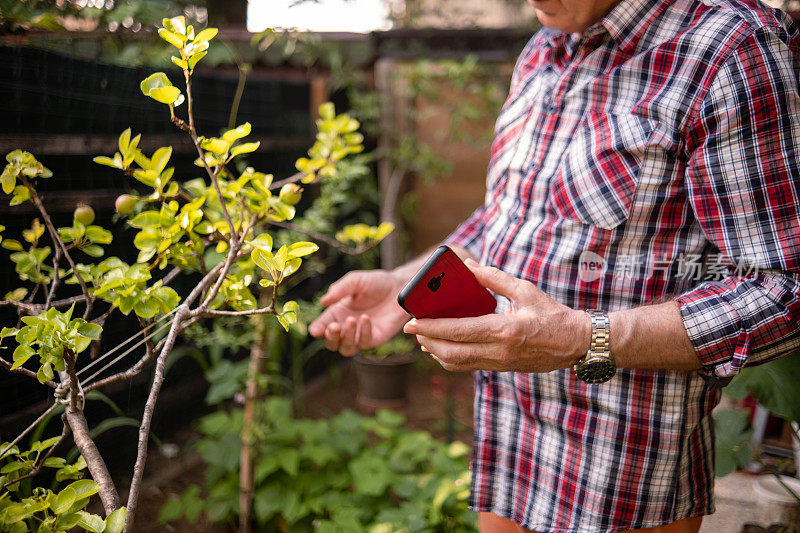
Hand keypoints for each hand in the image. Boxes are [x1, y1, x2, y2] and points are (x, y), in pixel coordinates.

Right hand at [309, 270, 409, 355]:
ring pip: (345, 348)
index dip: (318, 329)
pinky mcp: (375, 338)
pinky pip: (364, 343)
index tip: (315, 330)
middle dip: (330, 338)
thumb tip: (323, 302)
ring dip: (345, 337)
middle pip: (331, 343)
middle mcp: (347, 326)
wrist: (400, 287)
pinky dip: (363, 333)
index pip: (322, 325)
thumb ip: (339, 290)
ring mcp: (360, 334)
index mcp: (338, 313)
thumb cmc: (376, 282)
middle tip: (334, 326)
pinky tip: (366, 319)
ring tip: (352, 320)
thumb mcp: (355, 281)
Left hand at [403, 259, 588, 372]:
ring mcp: (499, 363)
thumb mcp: (524, 289)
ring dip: (435, 352)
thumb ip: (493, 278)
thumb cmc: (552, 313)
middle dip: (427, 342)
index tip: (411, 323)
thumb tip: (467, 266)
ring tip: (424, 338)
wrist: (575, 343)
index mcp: (504, 330)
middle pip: (450, 353)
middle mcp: (498, 351)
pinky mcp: (501, 368)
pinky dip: (450, 357)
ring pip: (456, 364)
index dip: (431, 328)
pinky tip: (443, 346)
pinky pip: (468, 366)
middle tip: (412, 329)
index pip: (457, 331)